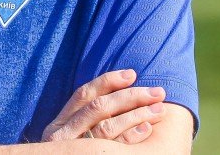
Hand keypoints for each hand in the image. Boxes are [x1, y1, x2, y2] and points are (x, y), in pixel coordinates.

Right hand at [42, 69, 167, 143]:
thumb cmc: (75, 153)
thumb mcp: (72, 136)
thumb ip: (87, 118)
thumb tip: (123, 89)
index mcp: (60, 124)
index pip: (84, 94)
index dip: (108, 82)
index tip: (132, 74)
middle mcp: (63, 135)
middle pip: (99, 108)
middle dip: (130, 96)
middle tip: (157, 92)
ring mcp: (75, 149)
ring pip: (107, 127)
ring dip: (136, 115)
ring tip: (159, 109)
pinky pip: (112, 148)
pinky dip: (131, 136)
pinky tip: (147, 128)